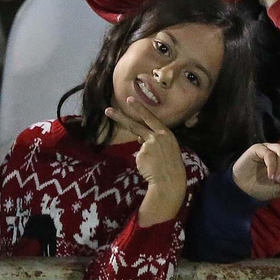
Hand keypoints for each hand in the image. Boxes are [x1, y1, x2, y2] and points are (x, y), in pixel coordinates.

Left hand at [106, 97, 187, 225]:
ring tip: (156, 165)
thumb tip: (140, 138)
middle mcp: (156, 136)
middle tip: (107, 110)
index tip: (130, 99)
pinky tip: (151, 168)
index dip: (140, 108)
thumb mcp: (167, 147)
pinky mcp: (141, 155)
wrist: (171, 180)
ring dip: (147, 157)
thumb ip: (154, 140)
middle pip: (134, 125)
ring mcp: (148, 145)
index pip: (150, 117)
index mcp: (166, 133)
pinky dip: (143, 163)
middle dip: (120, 117)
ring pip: (141, 147)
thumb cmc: (171, 164)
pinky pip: (139, 158)